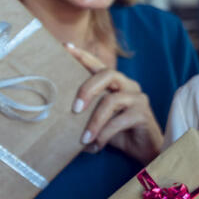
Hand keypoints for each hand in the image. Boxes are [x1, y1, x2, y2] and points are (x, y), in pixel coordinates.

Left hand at [66, 43, 163, 164]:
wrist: (144, 151)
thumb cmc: (118, 134)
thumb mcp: (98, 120)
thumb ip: (85, 114)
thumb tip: (54, 116)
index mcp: (115, 84)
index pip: (98, 65)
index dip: (83, 55)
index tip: (65, 47)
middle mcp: (128, 86)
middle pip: (108, 74)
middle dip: (87, 89)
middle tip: (75, 109)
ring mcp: (138, 98)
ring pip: (112, 100)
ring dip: (94, 121)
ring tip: (84, 139)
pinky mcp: (143, 114)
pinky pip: (120, 120)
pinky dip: (104, 134)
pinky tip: (96, 146)